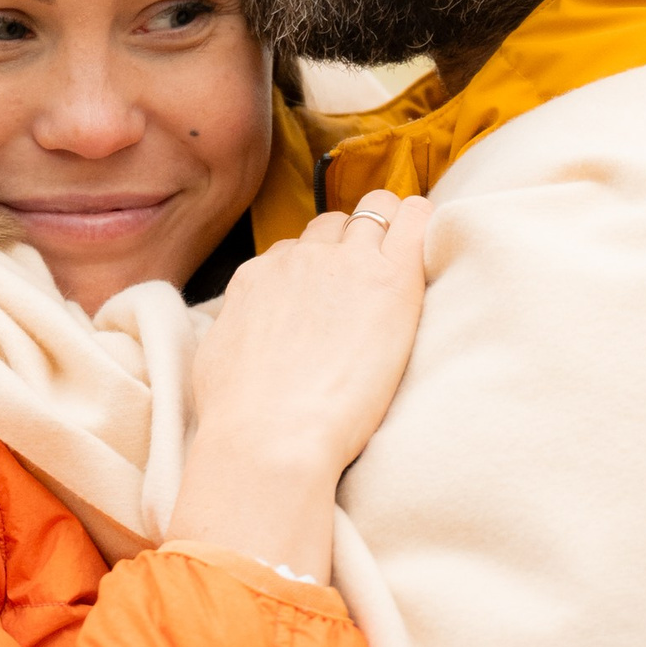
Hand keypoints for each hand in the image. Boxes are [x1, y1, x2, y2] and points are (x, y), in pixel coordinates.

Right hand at [164, 197, 430, 587]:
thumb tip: (244, 331)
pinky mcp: (390, 277)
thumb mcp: (217, 359)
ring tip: (401, 272)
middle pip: (333, 224)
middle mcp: (300, 259)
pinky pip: (413, 218)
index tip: (331, 297)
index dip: (317, 269)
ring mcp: (345, 262)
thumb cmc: (238, 418)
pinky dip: (421, 223)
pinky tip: (428, 245)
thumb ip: (236, 328)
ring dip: (387, 233)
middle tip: (368, 287)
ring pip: (375, 211)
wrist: (272, 436)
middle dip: (351, 244)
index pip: (295, 249)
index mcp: (258, 276)